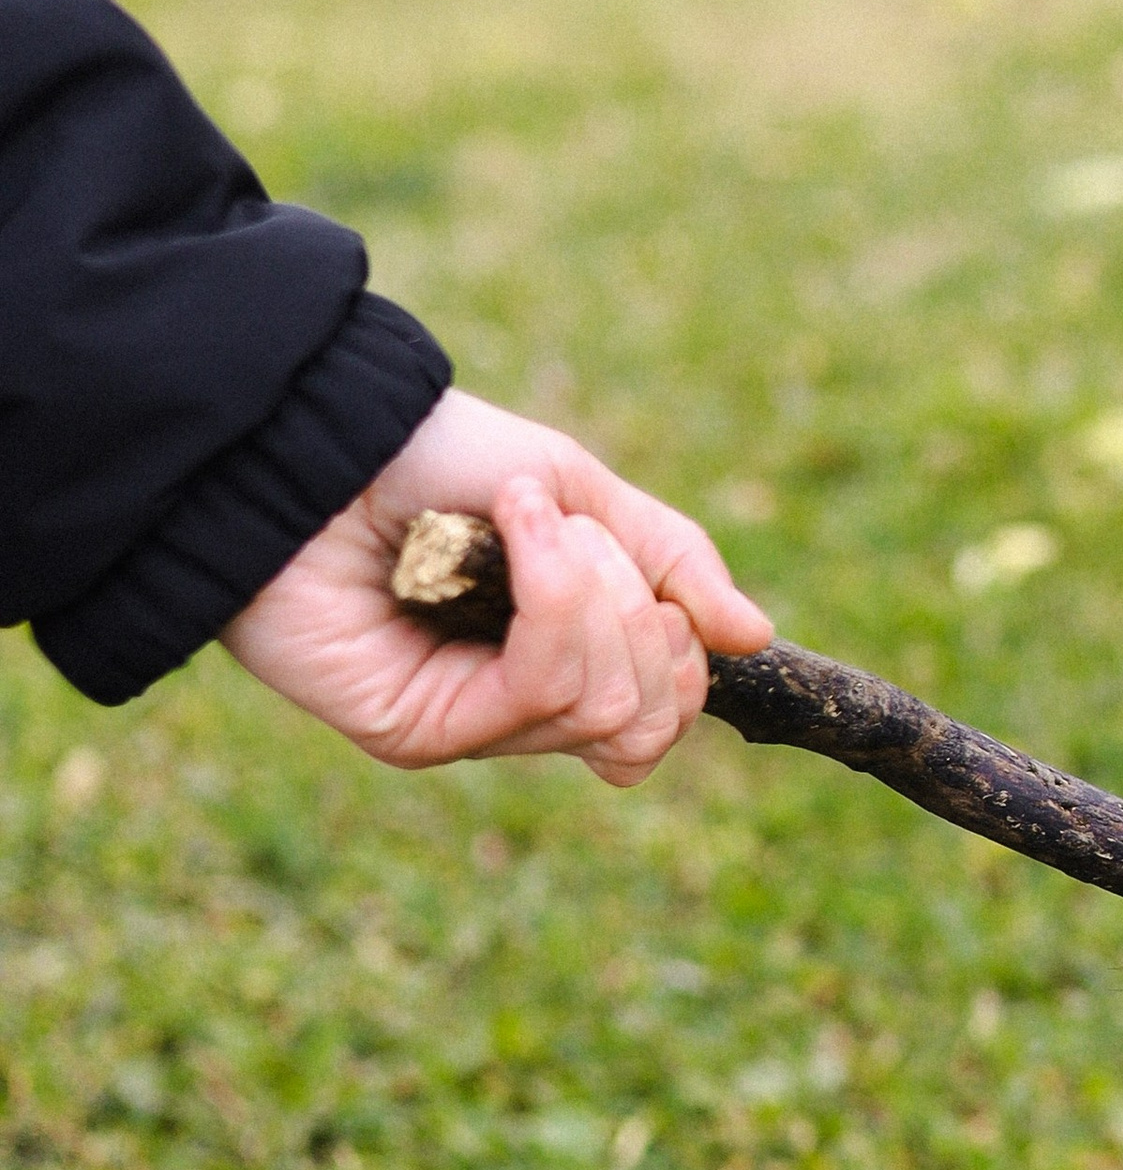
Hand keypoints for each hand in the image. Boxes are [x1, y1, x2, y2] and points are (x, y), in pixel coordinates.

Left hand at [221, 390, 773, 783]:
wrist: (317, 437)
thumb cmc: (432, 453)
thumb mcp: (581, 491)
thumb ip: (671, 561)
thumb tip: (757, 638)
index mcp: (557, 659)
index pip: (662, 716)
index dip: (681, 657)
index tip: (655, 583)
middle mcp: (515, 706)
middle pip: (648, 724)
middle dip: (643, 621)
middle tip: (581, 540)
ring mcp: (468, 725)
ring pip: (605, 709)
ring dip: (592, 592)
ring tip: (528, 515)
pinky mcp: (419, 733)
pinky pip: (539, 692)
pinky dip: (552, 597)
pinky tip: (516, 525)